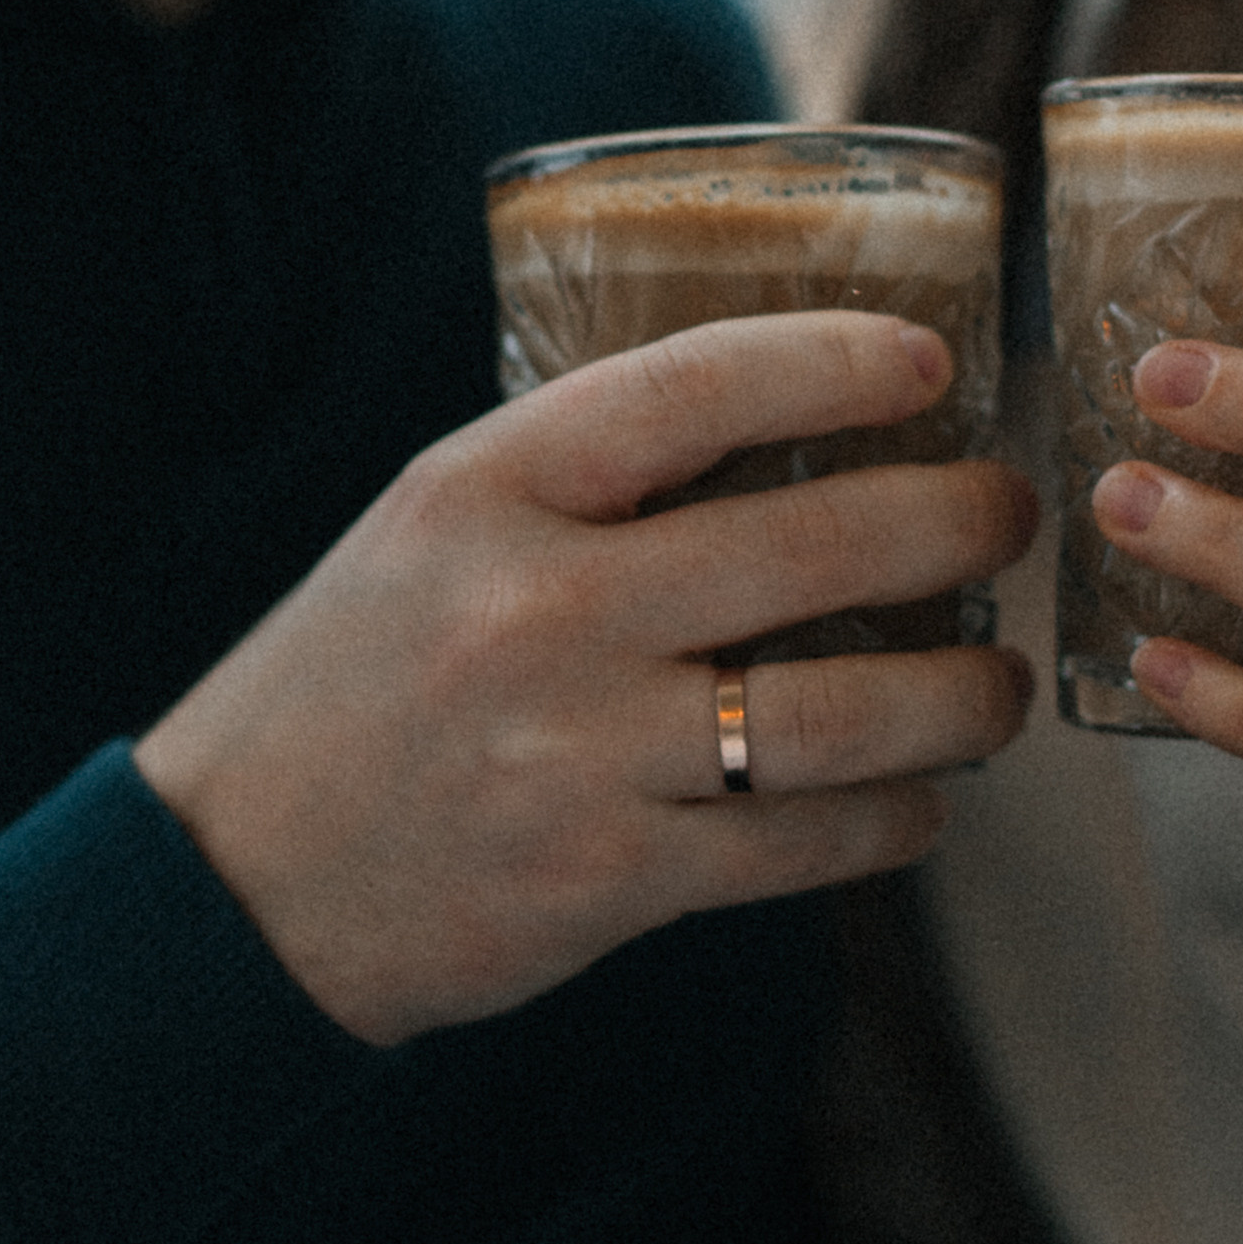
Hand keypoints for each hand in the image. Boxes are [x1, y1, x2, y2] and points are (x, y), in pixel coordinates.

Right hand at [136, 313, 1036, 1045]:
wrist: (233, 884)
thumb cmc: (358, 680)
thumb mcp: (434, 528)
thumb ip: (581, 476)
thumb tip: (788, 418)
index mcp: (484, 488)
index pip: (693, 385)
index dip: (835, 359)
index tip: (932, 360)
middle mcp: (536, 607)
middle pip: (809, 544)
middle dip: (952, 521)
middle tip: (1009, 511)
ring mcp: (575, 750)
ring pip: (838, 712)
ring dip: (960, 694)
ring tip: (1002, 680)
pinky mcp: (607, 879)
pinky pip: (802, 845)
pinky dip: (891, 820)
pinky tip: (924, 802)